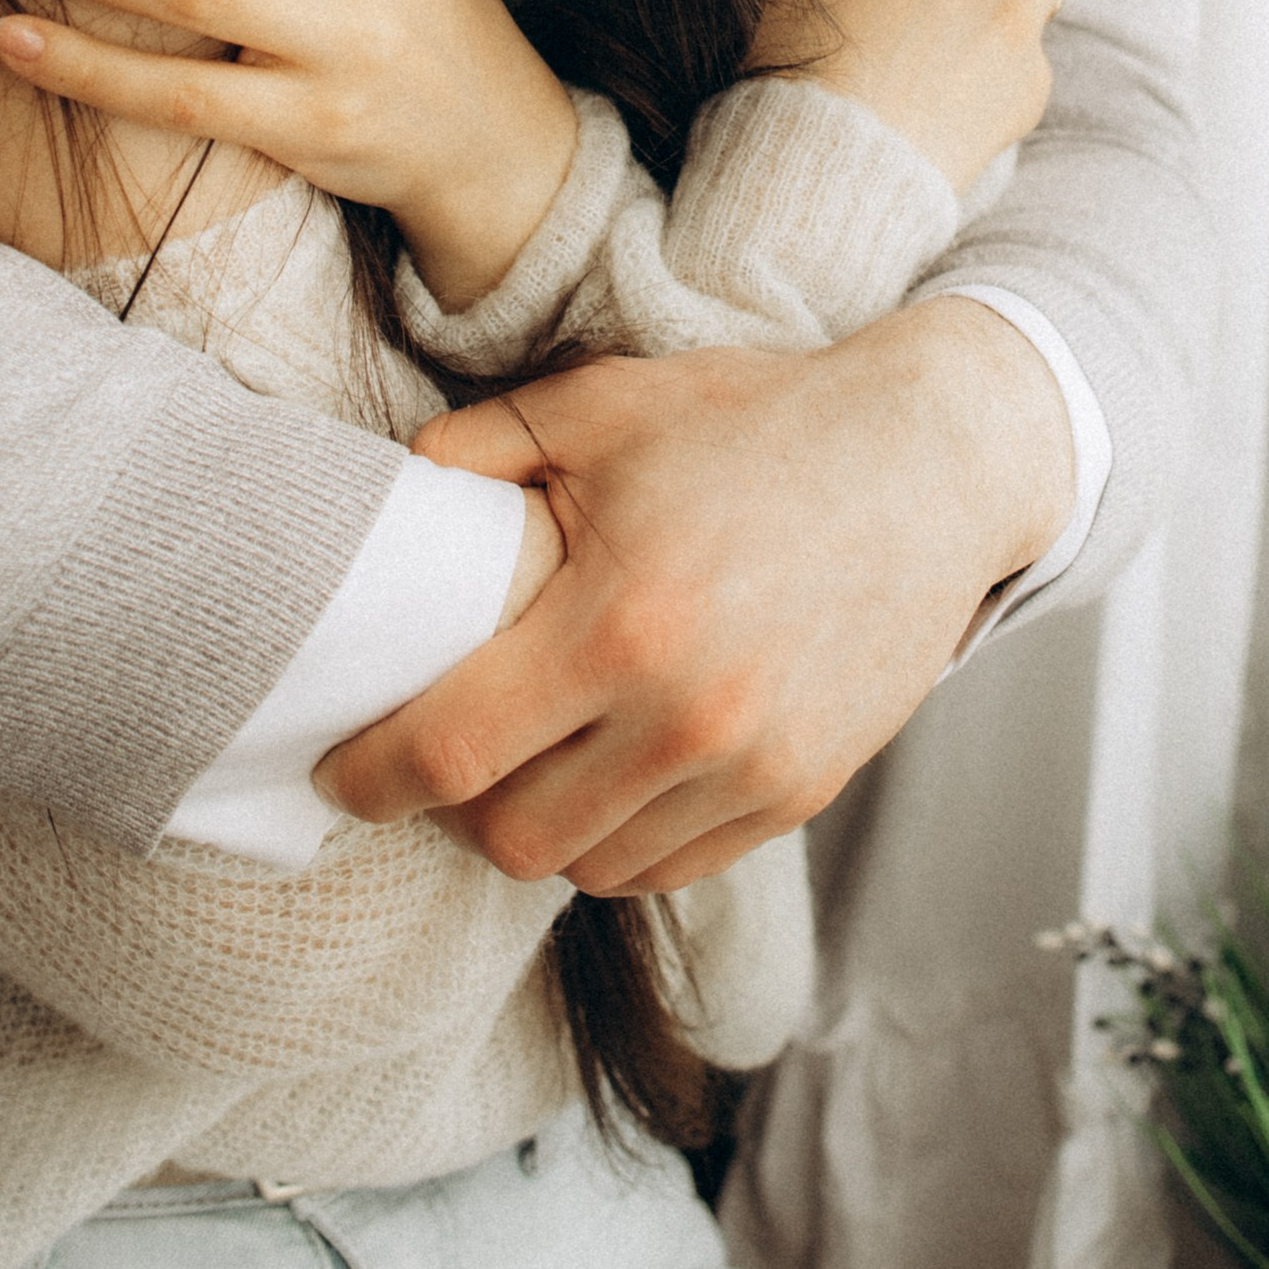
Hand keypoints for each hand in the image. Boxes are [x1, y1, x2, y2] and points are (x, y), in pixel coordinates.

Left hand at [318, 298, 1077, 890]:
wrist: (930, 463)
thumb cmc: (757, 423)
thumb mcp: (605, 404)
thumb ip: (483, 446)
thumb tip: (393, 486)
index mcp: (620, 620)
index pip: (453, 749)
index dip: (372, 774)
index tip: (338, 769)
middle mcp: (688, 715)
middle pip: (512, 838)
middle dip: (452, 811)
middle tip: (436, 757)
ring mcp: (753, 767)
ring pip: (591, 864)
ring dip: (539, 826)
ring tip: (524, 759)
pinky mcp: (801, 793)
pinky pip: (672, 864)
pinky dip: (620, 839)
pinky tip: (604, 773)